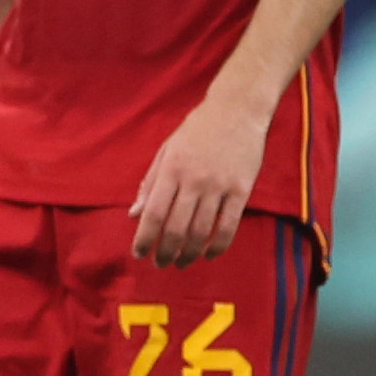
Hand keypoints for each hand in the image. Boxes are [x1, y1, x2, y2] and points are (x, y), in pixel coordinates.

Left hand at [129, 94, 265, 266]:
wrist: (237, 111)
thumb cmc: (196, 131)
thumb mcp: (166, 151)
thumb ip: (150, 184)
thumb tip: (133, 215)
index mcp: (170, 171)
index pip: (153, 214)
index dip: (144, 238)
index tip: (138, 254)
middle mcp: (193, 181)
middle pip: (176, 228)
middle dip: (166, 252)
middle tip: (160, 264)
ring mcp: (219, 187)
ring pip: (202, 231)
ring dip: (189, 253)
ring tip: (181, 263)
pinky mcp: (242, 190)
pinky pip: (229, 225)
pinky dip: (218, 245)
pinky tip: (208, 255)